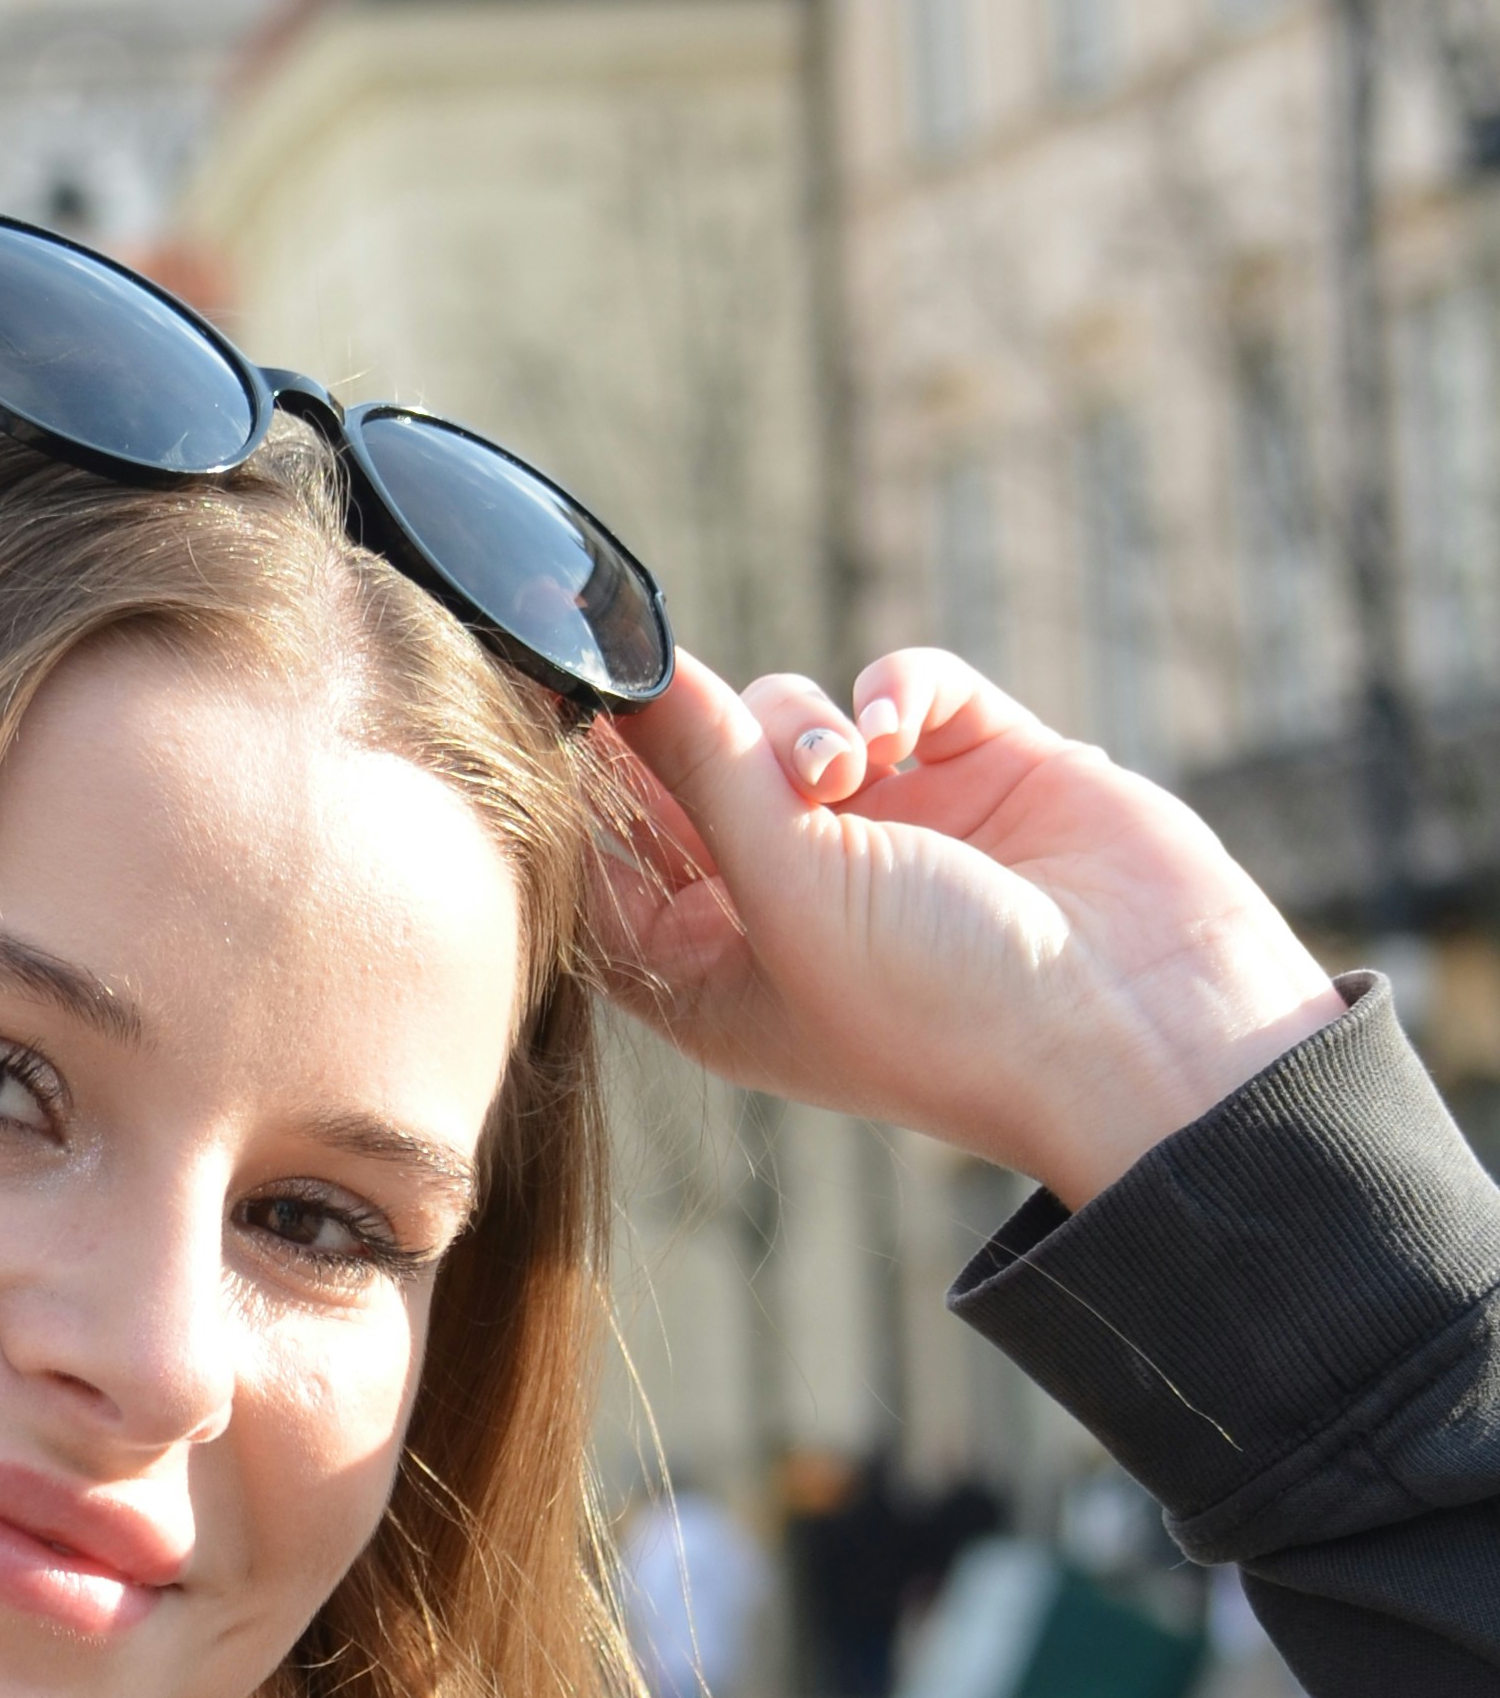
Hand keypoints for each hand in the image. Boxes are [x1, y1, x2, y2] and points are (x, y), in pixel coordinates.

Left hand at [597, 646, 1346, 1207]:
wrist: (1144, 1028)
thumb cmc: (944, 1008)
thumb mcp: (788, 889)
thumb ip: (701, 767)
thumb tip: (625, 668)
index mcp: (714, 970)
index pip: (610, 856)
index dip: (584, 778)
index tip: (553, 685)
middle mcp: (792, 901)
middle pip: (694, 772)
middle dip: (708, 745)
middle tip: (734, 750)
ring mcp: (891, 832)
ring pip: (791, 717)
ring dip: (804, 725)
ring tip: (850, 775)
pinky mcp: (980, 770)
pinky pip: (903, 687)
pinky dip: (896, 690)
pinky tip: (901, 731)